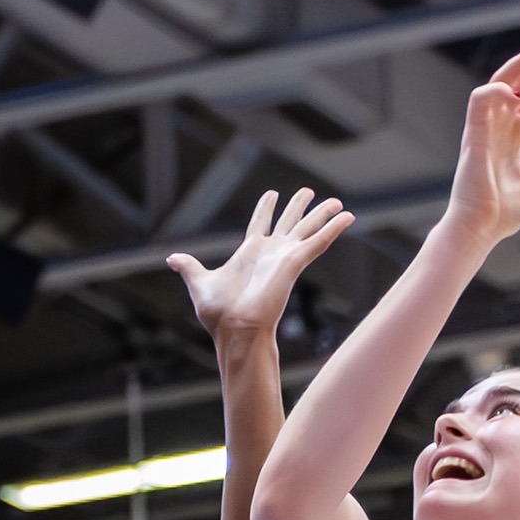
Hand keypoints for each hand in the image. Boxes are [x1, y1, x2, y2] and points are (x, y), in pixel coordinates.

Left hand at [167, 188, 353, 342]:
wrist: (236, 328)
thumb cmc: (219, 313)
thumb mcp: (199, 281)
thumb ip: (189, 267)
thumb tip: (172, 259)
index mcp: (250, 253)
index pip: (261, 223)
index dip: (266, 208)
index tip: (272, 194)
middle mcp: (270, 253)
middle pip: (289, 222)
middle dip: (298, 207)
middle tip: (308, 191)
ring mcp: (285, 257)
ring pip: (308, 229)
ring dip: (322, 214)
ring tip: (336, 202)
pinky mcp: (295, 263)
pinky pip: (318, 242)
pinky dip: (333, 229)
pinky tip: (347, 217)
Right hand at [439, 23, 519, 248]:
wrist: (479, 231)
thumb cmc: (500, 216)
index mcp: (512, 136)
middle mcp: (498, 126)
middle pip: (519, 78)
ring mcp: (484, 128)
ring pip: (500, 80)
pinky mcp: (473, 136)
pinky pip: (480, 99)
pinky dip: (496, 88)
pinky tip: (515, 87)